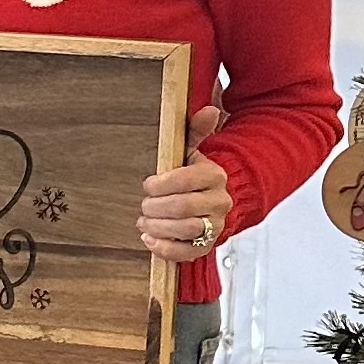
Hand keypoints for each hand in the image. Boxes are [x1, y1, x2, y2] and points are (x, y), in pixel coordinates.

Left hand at [140, 105, 230, 262]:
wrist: (211, 203)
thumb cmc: (194, 176)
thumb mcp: (192, 151)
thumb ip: (195, 130)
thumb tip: (210, 110)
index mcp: (214, 176)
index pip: (185, 179)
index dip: (160, 184)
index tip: (148, 185)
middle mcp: (219, 201)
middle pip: (183, 207)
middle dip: (156, 207)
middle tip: (144, 205)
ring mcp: (214, 225)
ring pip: (185, 230)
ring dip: (158, 226)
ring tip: (144, 221)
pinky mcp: (206, 245)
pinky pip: (187, 252)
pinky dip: (164, 247)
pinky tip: (150, 238)